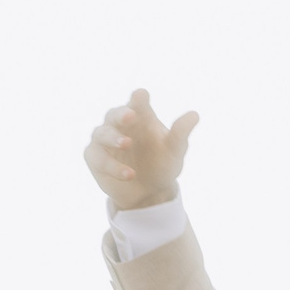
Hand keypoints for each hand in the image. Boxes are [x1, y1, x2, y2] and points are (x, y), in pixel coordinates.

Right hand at [84, 88, 197, 210]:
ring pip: (102, 134)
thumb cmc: (162, 164)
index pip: (137, 103)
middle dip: (122, 114)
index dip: (138, 99)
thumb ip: (180, 133)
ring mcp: (104, 140)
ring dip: (114, 138)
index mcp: (140, 116)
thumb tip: (195, 114)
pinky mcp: (95, 157)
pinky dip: (113, 166)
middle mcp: (119, 124)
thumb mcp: (175, 151)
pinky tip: (129, 174)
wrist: (150, 194)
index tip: (142, 95)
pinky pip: (99, 159)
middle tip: (132, 115)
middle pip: (114, 114)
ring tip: (127, 143)